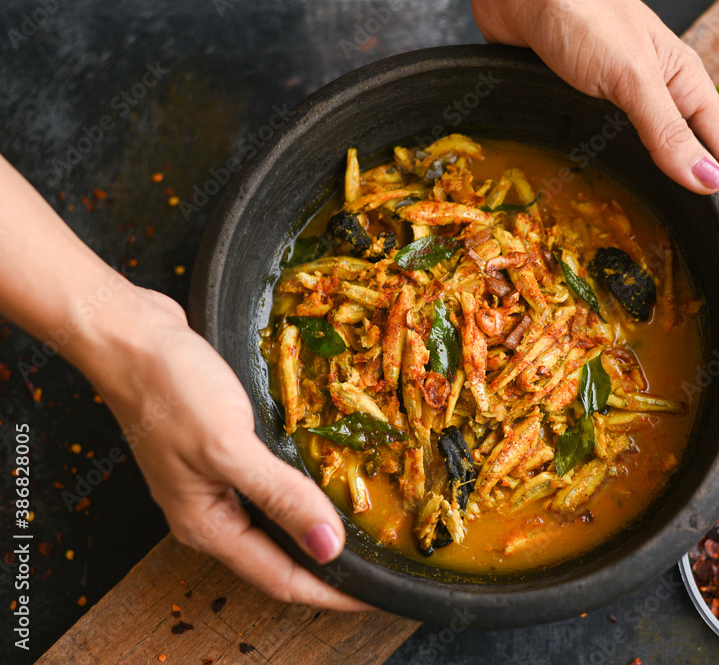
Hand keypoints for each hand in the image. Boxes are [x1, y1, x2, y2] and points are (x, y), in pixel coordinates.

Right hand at [80, 287, 367, 610]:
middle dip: (330, 565)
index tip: (376, 595)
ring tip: (364, 527)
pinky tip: (326, 476)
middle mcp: (211, 512)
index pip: (282, 579)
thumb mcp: (228, 446)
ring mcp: (215, 482)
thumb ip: (281, 497)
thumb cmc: (166, 388)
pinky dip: (301, 488)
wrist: (129, 333)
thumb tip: (328, 545)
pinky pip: (271, 484)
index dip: (332, 592)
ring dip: (317, 525)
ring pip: (277, 520)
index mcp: (207, 525)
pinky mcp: (222, 452)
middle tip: (379, 563)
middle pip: (281, 556)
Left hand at [471, 0, 718, 215]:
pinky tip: (611, 200)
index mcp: (686, 84)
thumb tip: (709, 184)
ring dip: (659, 192)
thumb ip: (668, 131)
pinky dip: (616, 177)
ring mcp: (621, 103)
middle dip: (702, 200)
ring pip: (651, 158)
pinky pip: (608, 151)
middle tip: (700, 249)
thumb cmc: (581, 12)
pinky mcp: (583, 107)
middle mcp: (659, 96)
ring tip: (660, 235)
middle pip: (694, 157)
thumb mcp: (632, 77)